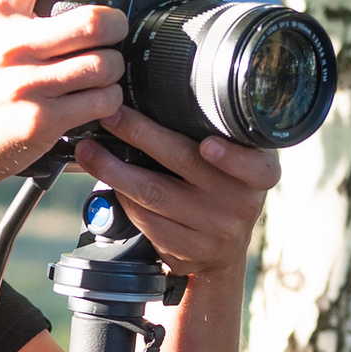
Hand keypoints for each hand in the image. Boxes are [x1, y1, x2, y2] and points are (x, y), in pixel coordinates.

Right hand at [0, 0, 126, 210]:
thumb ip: (7, 13)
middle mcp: (11, 45)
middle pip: (95, 19)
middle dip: (117, 25)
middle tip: (114, 32)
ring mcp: (28, 84)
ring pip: (106, 63)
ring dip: (114, 68)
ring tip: (102, 72)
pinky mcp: (43, 120)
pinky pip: (102, 101)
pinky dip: (108, 101)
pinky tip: (95, 101)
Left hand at [77, 103, 282, 280]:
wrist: (221, 253)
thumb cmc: (222, 190)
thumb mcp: (238, 164)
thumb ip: (220, 137)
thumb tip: (161, 98)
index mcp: (260, 174)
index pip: (255, 167)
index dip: (232, 158)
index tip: (208, 147)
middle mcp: (242, 204)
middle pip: (187, 166)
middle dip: (142, 136)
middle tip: (112, 116)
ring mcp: (215, 230)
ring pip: (156, 195)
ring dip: (116, 170)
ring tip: (90, 151)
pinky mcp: (188, 250)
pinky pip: (147, 219)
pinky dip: (123, 197)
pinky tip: (109, 182)